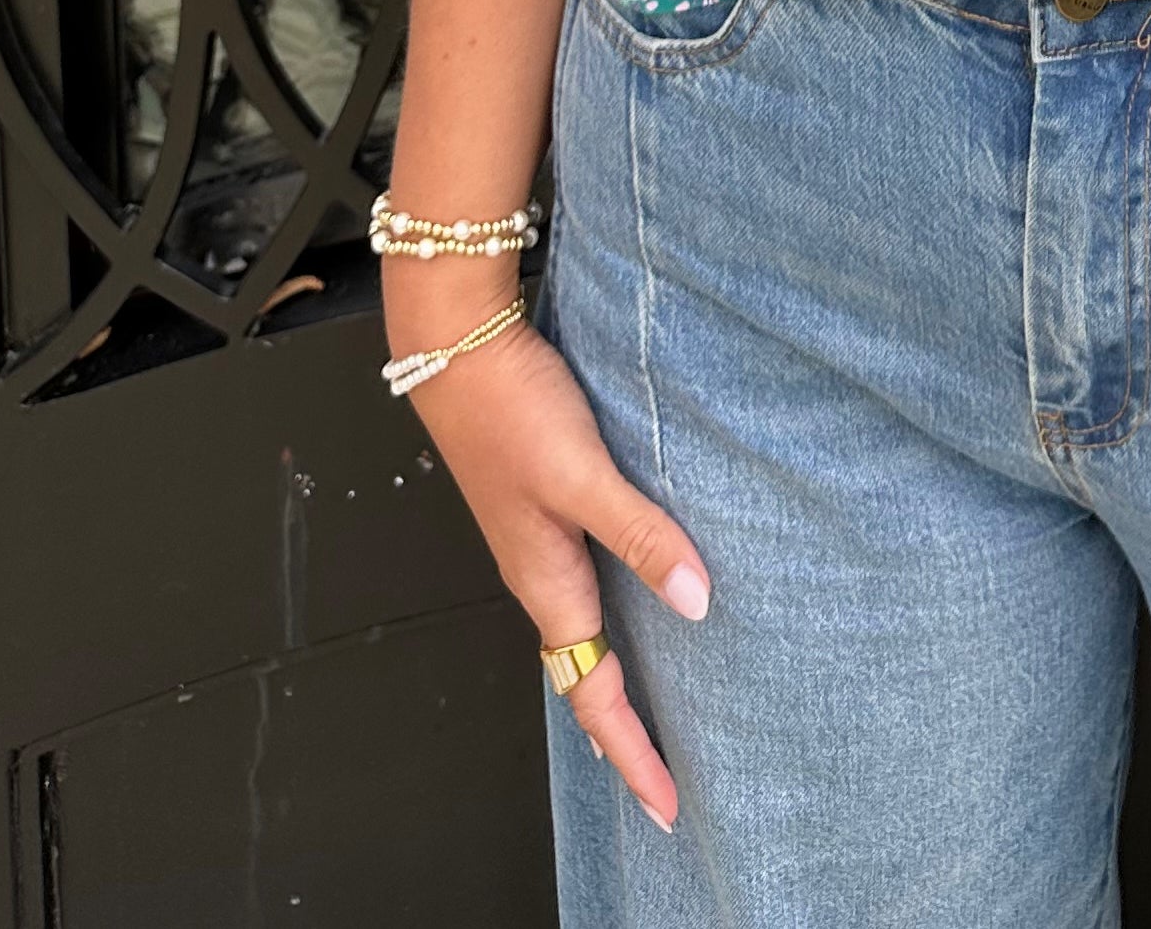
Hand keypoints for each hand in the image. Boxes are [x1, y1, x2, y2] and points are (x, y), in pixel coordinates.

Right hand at [390, 281, 708, 830]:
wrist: (453, 346)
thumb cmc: (508, 407)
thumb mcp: (582, 472)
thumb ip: (640, 533)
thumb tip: (697, 602)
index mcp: (546, 582)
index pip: (594, 693)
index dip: (633, 754)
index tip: (668, 805)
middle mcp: (541, 573)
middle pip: (585, 676)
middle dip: (625, 733)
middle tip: (670, 777)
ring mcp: (540, 542)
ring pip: (583, 632)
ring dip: (616, 678)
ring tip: (660, 709)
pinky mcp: (545, 506)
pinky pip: (584, 585)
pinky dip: (612, 615)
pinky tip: (640, 599)